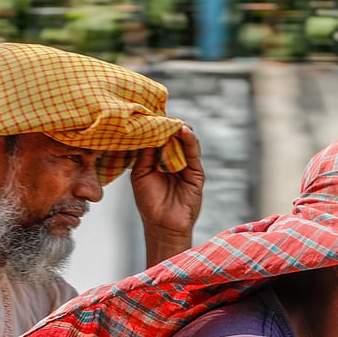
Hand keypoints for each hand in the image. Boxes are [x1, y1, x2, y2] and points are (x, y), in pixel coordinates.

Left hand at [129, 124, 204, 265]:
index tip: (149, 111)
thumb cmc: (149, 202)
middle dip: (168, 124)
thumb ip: (144, 154)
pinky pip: (194, 153)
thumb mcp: (140, 174)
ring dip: (179, 129)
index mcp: (158, 159)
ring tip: (173, 121)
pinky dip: (190, 141)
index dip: (156, 125)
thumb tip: (148, 131)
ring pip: (185, 141)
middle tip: (161, 113)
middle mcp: (173, 159)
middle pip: (173, 135)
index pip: (159, 136)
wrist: (162, 225)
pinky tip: (183, 131)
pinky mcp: (197, 172)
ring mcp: (186, 165)